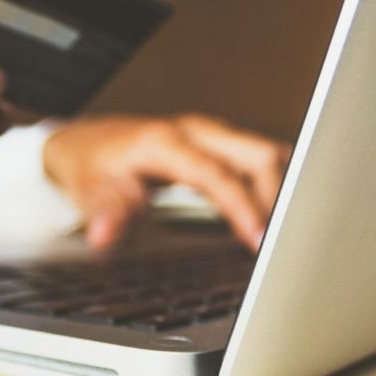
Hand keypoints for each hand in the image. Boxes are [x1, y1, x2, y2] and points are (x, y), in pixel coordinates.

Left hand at [43, 114, 290, 249]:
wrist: (85, 141)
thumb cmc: (90, 165)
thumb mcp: (89, 191)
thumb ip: (105, 213)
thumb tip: (104, 236)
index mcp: (165, 142)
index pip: (217, 174)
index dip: (242, 206)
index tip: (259, 239)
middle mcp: (195, 131)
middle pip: (258, 155)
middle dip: (278, 197)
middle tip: (284, 243)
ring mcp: (210, 134)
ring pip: (266, 154)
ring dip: (283, 191)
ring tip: (289, 234)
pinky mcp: (218, 144)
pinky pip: (259, 161)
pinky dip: (274, 186)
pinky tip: (278, 216)